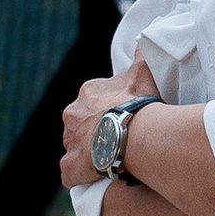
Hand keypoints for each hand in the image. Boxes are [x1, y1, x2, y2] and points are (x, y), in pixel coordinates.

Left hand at [60, 51, 153, 189]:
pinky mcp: (71, 165)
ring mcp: (70, 142)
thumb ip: (141, 56)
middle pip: (80, 123)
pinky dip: (77, 175)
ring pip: (75, 146)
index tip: (121, 117)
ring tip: (109, 159)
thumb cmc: (139, 105)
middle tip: (116, 140)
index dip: (106, 110)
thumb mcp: (142, 75)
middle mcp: (72, 115)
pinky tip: (89, 178)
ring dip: (87, 152)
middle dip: (93, 131)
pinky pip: (69, 172)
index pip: (92, 100)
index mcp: (87, 94)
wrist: (134, 135)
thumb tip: (145, 37)